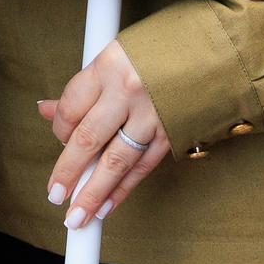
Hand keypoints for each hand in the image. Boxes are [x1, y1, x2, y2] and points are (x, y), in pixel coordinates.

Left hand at [39, 40, 170, 228]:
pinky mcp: (172, 133)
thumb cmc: (161, 48)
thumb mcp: (116, 55)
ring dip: (93, 192)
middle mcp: (128, 91)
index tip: (58, 139)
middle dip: (68, 173)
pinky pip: (143, 167)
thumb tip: (47, 110)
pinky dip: (123, 189)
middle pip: (88, 140)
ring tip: (77, 216)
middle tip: (54, 196)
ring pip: (115, 161)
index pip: (71, 107)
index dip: (58, 129)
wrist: (216, 48)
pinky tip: (107, 205)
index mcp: (109, 65)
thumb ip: (84, 86)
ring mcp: (153, 115)